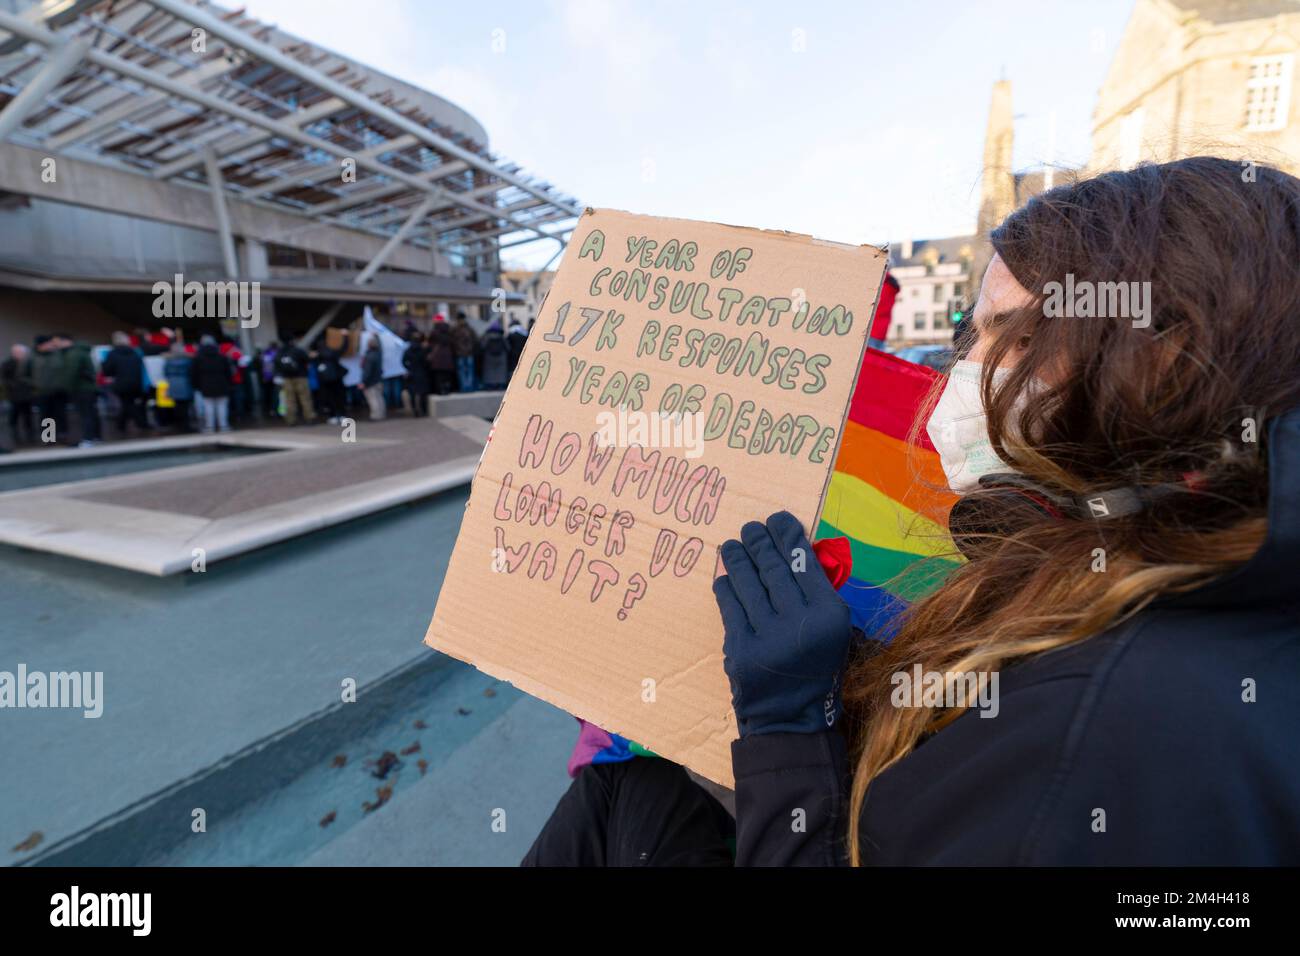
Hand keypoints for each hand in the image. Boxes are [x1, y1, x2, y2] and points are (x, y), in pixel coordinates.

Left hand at [714, 511, 851, 735]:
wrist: (790, 719)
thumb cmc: (814, 667)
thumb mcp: (833, 631)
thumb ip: (818, 592)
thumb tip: (793, 547)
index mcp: (829, 616)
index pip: (805, 562)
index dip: (788, 535)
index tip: (778, 519)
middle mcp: (800, 622)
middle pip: (774, 567)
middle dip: (759, 541)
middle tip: (750, 527)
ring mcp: (767, 636)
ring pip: (747, 581)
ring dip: (737, 557)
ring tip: (732, 544)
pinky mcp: (740, 647)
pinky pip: (729, 604)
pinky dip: (726, 586)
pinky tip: (726, 576)